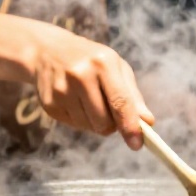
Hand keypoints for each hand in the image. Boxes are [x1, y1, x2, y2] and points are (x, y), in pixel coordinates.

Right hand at [23, 22, 153, 148]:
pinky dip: (80, 119)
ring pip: (89, 127)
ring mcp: (61, 90)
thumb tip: (147, 122)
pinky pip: (74, 125)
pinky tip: (74, 100)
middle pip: (104, 122)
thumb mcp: (116, 68)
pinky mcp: (49, 103)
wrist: (47, 51)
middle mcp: (80, 75)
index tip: (137, 144)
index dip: (130, 126)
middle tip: (109, 108)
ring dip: (95, 121)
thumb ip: (133, 96)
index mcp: (103, 63)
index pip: (120, 102)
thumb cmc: (91, 60)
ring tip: (89, 99)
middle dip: (112, 124)